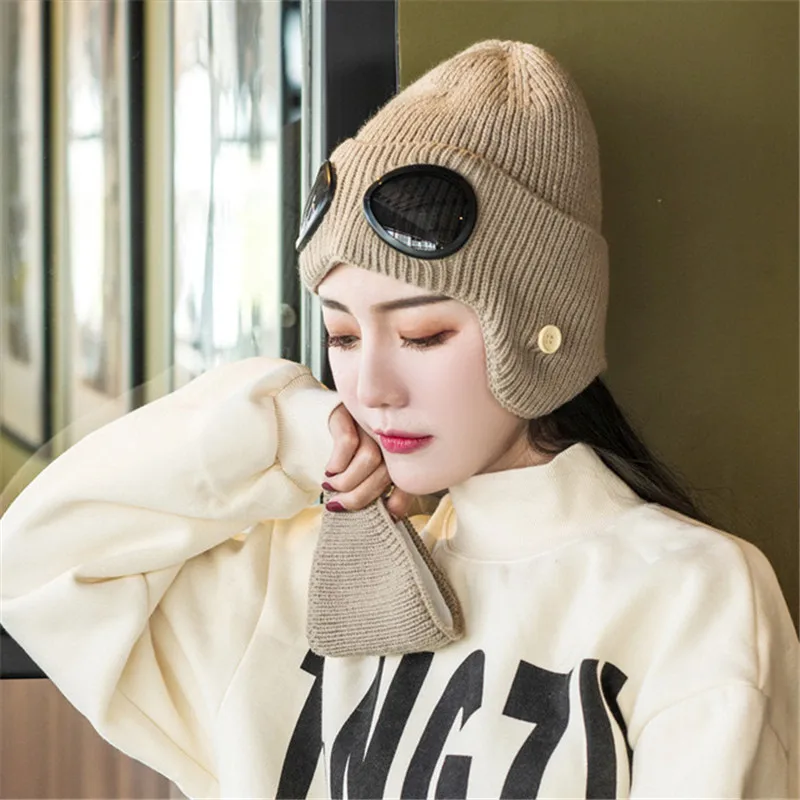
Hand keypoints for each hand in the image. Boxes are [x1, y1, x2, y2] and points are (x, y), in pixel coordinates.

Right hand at [325, 404, 414, 519]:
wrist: (317, 414)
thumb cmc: (345, 449)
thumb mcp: (363, 470)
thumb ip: (381, 490)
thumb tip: (393, 513)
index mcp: (397, 452)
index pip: (406, 480)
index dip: (399, 502)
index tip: (381, 513)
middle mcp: (387, 436)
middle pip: (384, 472)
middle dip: (360, 496)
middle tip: (339, 503)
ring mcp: (368, 423)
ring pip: (369, 458)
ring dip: (346, 481)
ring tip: (331, 486)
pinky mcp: (347, 413)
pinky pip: (348, 442)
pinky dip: (338, 463)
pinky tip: (330, 469)